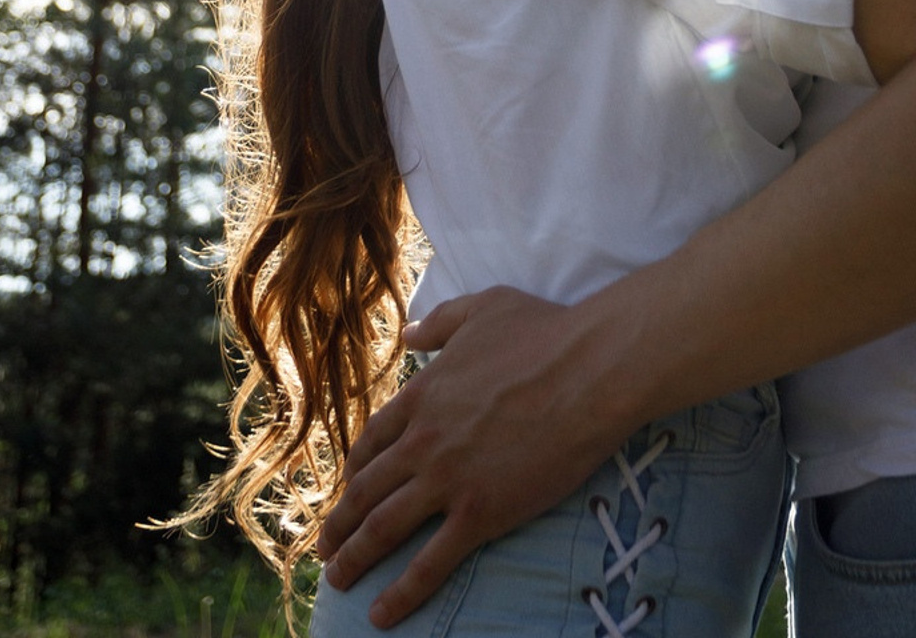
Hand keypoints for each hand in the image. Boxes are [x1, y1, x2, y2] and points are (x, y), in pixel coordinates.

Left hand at [316, 287, 634, 626]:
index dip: (355, 470)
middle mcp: (423, 440)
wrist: (589, 370)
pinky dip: (401, 594)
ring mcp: (447, 479)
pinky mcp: (479, 514)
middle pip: (367, 490)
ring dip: (355, 558)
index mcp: (423, 395)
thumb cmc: (544, 333)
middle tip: (326, 547)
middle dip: (340, 523)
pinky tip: (381, 615)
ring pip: (384, 529)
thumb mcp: (483, 308)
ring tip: (338, 580)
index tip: (348, 490)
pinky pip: (430, 563)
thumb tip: (409, 332)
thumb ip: (441, 322)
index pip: (373, 441)